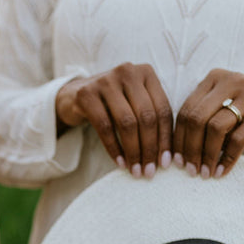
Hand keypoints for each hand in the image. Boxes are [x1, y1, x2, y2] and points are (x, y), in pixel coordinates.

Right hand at [56, 63, 172, 176]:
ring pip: (127, 122)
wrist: (76, 95)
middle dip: (150, 148)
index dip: (166, 139)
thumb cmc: (113, 104)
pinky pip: (105, 127)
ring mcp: (106, 81)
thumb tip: (167, 157)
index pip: (163, 109)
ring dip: (133, 151)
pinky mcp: (86, 94)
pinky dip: (113, 148)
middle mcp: (127, 71)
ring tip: (135, 170)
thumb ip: (151, 119)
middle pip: (147, 116)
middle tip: (149, 171)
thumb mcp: (134, 104)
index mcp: (146, 72)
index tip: (166, 163)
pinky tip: (119, 162)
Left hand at [174, 70, 243, 177]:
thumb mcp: (217, 108)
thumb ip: (198, 121)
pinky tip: (221, 170)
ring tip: (205, 172)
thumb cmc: (237, 112)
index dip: (178, 138)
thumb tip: (177, 156)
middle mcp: (232, 81)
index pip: (186, 110)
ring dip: (207, 155)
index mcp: (213, 78)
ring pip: (216, 127)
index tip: (177, 160)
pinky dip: (227, 159)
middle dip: (190, 148)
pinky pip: (238, 139)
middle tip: (190, 169)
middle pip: (198, 118)